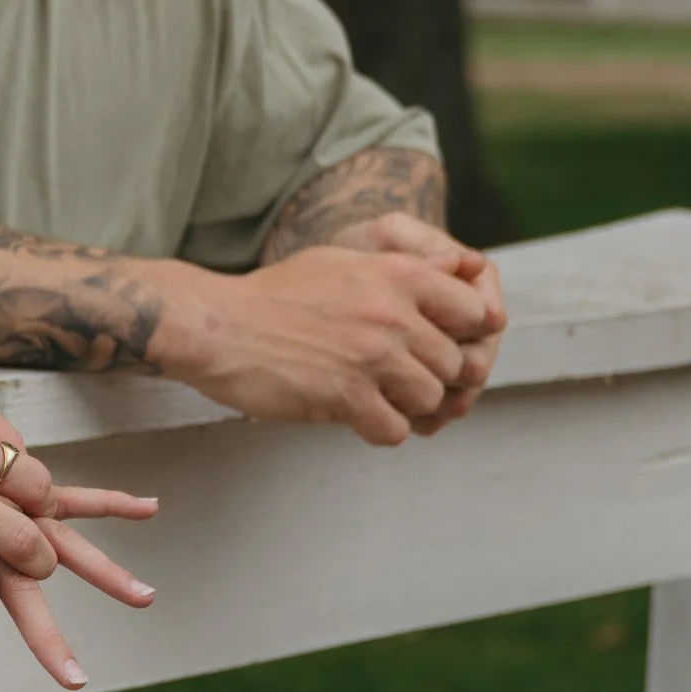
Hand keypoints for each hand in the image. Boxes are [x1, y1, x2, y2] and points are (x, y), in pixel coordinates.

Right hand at [156, 235, 503, 445]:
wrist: (214, 326)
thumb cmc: (273, 295)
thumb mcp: (343, 262)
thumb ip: (406, 267)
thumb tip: (466, 270)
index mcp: (397, 275)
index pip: (476, 313)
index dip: (459, 334)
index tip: (431, 344)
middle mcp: (392, 314)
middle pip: (455, 364)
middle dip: (428, 375)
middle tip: (393, 377)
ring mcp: (372, 357)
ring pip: (431, 399)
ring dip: (405, 404)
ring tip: (370, 395)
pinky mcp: (347, 396)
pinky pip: (395, 430)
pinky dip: (378, 428)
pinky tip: (352, 414)